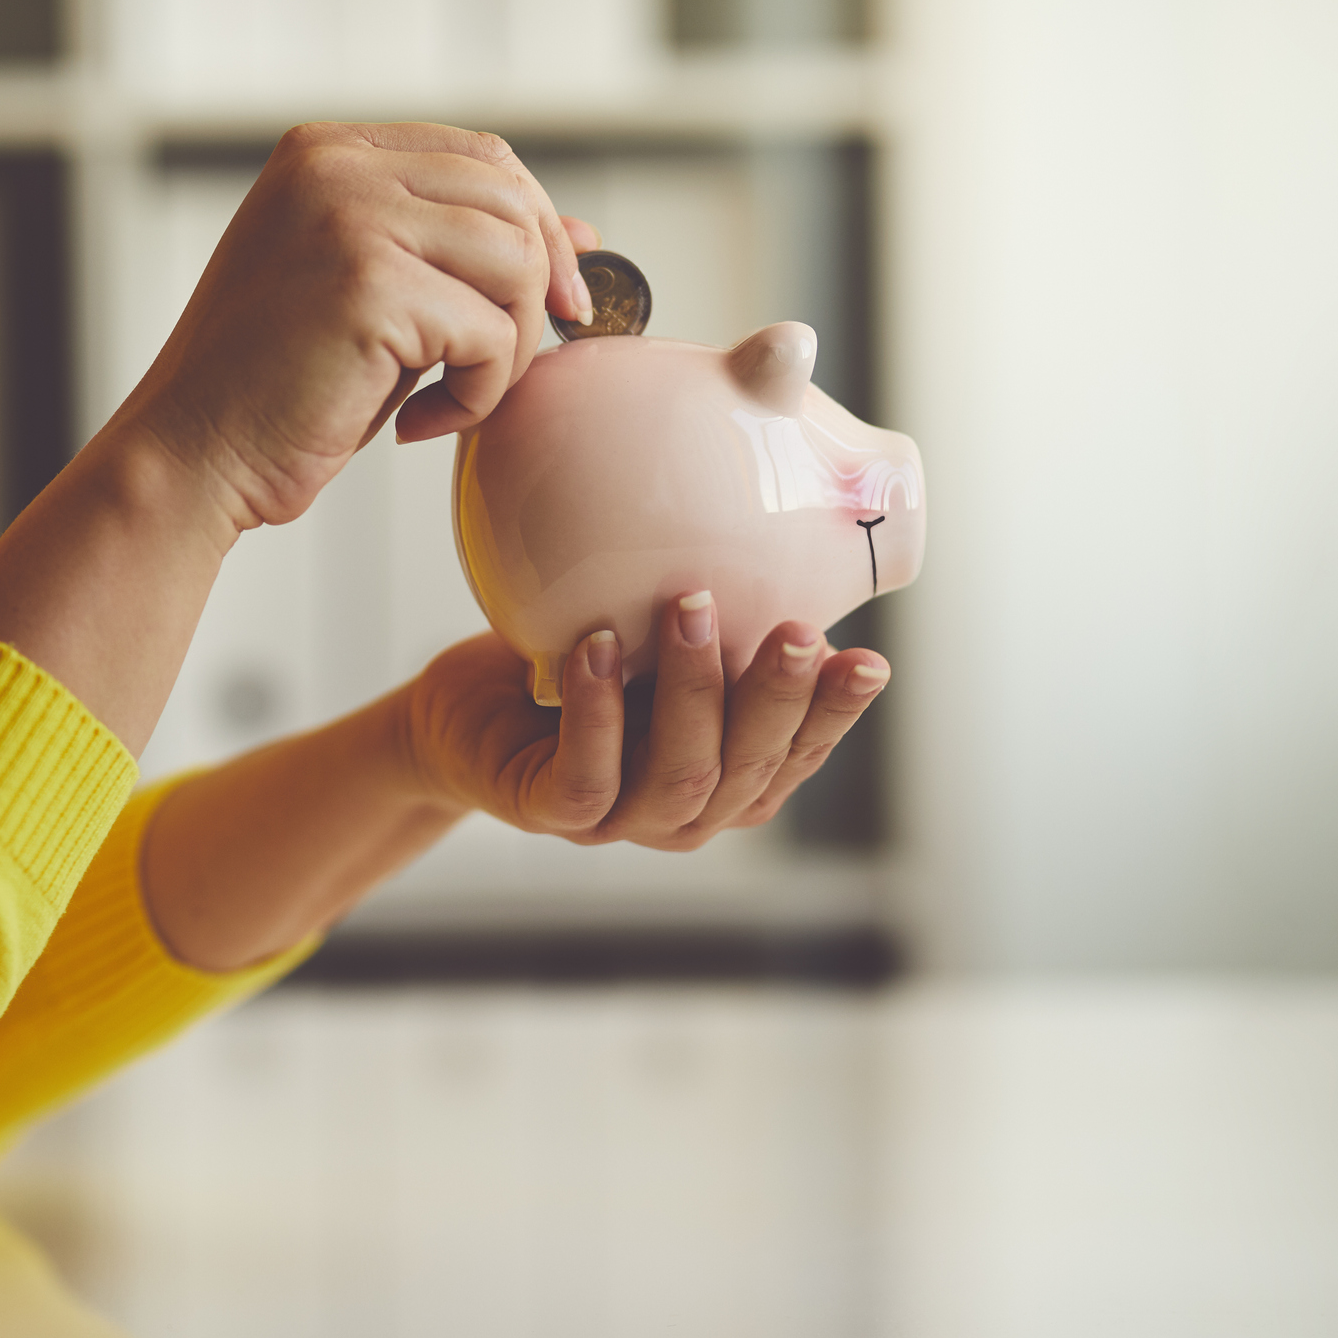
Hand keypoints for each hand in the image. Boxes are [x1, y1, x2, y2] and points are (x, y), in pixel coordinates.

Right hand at [119, 121, 596, 529]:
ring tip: (451, 396)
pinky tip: (415, 423)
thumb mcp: (374, 297)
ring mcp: (350, 218)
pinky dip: (476, 395)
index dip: (538, 225)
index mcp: (325, 153)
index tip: (553, 301)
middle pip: (511, 199)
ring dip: (507, 349)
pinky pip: (490, 334)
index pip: (482, 156)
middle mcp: (334, 167)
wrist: (190, 457)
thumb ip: (456, 252)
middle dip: (536, 289)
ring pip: (514, 262)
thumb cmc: (274, 391)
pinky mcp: (369, 286)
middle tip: (506, 366)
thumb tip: (583, 234)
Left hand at [397, 596, 890, 848]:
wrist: (467, 714)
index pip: (798, 753)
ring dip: (692, 691)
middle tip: (798, 630)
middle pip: (748, 769)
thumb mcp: (659, 637)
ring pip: (680, 777)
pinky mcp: (550, 812)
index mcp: (731, 776)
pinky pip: (585, 776)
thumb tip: (785, 517)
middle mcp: (688, 810)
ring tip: (690, 607)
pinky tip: (599, 648)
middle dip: (777, 699)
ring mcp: (621, 820)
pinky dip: (598, 712)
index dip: (835, 715)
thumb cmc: (582, 667)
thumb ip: (720, 616)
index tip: (870, 661)